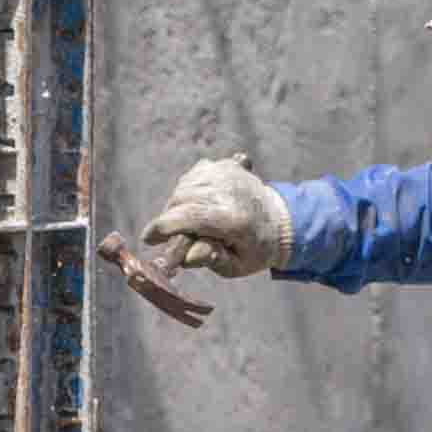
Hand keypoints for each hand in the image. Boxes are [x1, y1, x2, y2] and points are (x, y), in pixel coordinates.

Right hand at [140, 154, 291, 277]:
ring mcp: (226, 172)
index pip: (184, 216)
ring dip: (178, 205)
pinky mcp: (224, 165)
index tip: (149, 240)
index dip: (161, 228)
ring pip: (183, 186)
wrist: (283, 222)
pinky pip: (193, 175)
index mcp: (231, 217)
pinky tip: (198, 203)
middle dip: (169, 219)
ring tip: (189, 221)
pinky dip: (188, 189)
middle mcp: (227, 189)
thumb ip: (210, 259)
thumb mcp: (236, 266)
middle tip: (173, 236)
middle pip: (179, 200)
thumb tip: (187, 257)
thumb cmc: (255, 250)